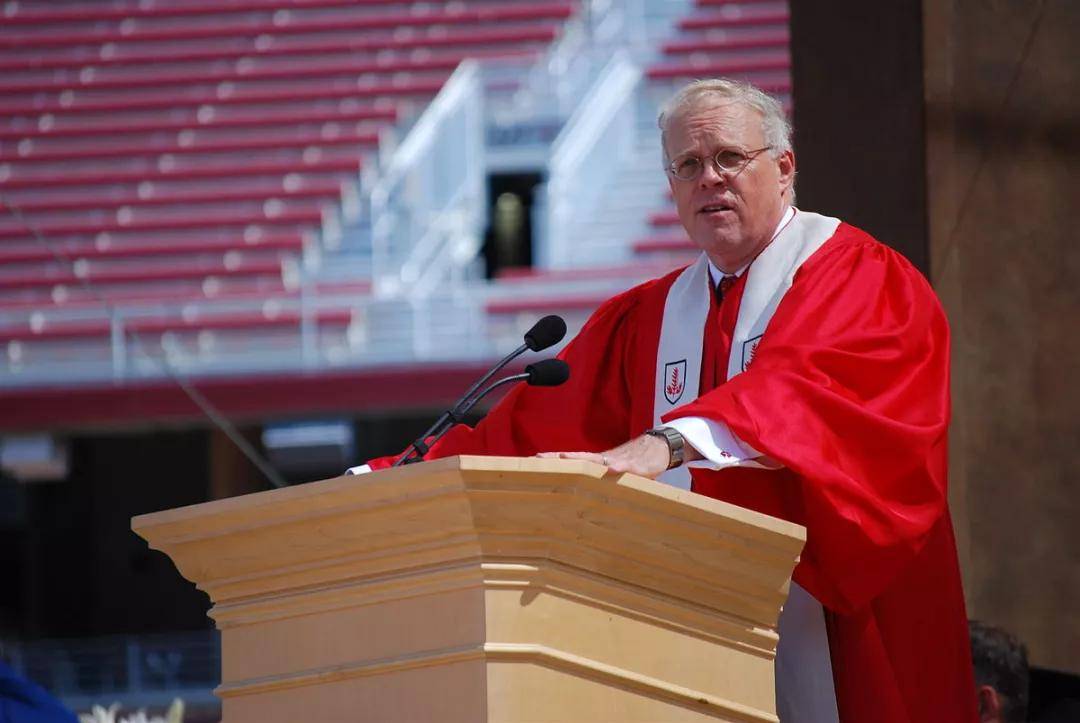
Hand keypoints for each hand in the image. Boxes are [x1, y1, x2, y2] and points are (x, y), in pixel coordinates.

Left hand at [537, 434, 672, 478]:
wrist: (659, 446)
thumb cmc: (635, 461)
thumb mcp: (616, 472)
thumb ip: (603, 482)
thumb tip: (588, 500)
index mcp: (598, 463)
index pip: (572, 461)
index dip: (554, 460)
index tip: (535, 460)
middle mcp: (604, 459)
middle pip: (577, 457)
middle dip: (557, 457)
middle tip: (538, 457)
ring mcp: (618, 460)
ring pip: (596, 459)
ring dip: (581, 458)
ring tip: (565, 457)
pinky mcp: (636, 465)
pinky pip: (626, 466)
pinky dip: (618, 467)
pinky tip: (611, 469)